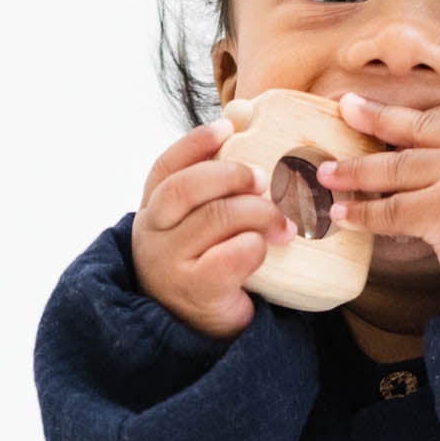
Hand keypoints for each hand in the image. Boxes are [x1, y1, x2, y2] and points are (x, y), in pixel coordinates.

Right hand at [131, 118, 296, 339]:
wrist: (199, 329)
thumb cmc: (207, 262)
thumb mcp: (202, 219)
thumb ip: (217, 178)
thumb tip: (243, 111)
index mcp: (153, 208)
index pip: (167, 165)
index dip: (196, 142)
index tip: (230, 127)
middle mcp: (152, 233)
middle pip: (187, 187)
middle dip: (231, 175)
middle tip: (265, 179)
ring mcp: (169, 263)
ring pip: (215, 218)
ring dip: (258, 212)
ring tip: (287, 220)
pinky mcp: (195, 290)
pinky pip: (231, 256)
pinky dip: (256, 246)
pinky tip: (268, 248)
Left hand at [318, 92, 439, 290]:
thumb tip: (424, 157)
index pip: (428, 117)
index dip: (386, 113)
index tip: (352, 106)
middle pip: (405, 135)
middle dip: (365, 129)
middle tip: (333, 126)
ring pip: (392, 171)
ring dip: (353, 175)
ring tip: (325, 178)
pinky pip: (392, 212)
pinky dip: (364, 214)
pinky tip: (344, 215)